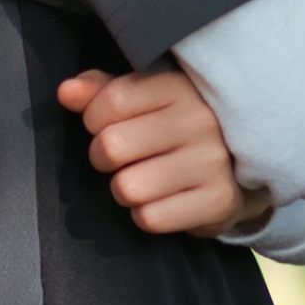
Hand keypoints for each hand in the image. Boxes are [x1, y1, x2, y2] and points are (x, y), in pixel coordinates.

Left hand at [58, 67, 271, 238]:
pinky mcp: (219, 201)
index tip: (106, 125)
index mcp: (178, 86)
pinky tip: (163, 200)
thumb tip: (66, 92)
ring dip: (124, 190)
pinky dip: (147, 215)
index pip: (109, 102)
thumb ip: (101, 91)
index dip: (94, 120)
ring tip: (143, 180)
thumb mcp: (142, 98)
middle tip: (122, 159)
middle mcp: (200, 120)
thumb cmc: (173, 126)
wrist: (238, 167)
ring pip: (128, 187)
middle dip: (103, 158)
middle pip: (112, 146)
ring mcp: (213, 161)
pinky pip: (151, 218)